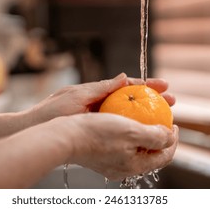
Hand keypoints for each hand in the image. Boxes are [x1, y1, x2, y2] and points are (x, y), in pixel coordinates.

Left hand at [29, 73, 175, 124]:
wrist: (37, 129)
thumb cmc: (53, 111)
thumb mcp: (79, 95)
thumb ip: (102, 87)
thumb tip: (125, 77)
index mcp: (98, 92)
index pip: (127, 86)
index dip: (147, 85)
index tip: (165, 85)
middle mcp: (101, 103)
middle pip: (132, 99)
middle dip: (153, 98)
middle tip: (172, 101)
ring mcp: (99, 117)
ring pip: (128, 113)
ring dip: (146, 114)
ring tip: (165, 117)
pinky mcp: (96, 129)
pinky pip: (118, 127)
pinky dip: (132, 127)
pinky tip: (143, 133)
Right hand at [65, 113, 178, 180]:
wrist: (65, 137)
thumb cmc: (97, 134)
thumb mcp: (132, 131)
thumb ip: (155, 136)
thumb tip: (169, 137)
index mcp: (135, 165)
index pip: (165, 156)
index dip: (173, 139)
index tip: (173, 123)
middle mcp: (125, 167)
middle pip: (151, 153)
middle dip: (159, 135)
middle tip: (161, 118)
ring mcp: (112, 162)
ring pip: (136, 148)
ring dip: (143, 132)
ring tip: (145, 117)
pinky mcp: (102, 155)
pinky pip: (122, 144)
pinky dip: (128, 133)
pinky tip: (124, 120)